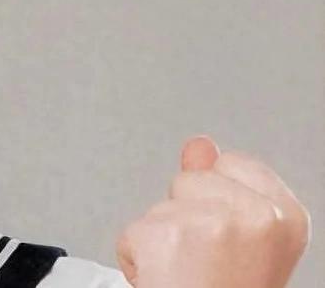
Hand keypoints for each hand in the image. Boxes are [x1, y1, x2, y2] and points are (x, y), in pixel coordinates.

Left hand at [115, 135, 311, 286]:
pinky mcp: (165, 235)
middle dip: (187, 213)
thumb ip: (220, 183)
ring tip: (186, 272)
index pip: (232, 163)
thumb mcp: (241, 237)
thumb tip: (200, 144)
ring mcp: (209, 223)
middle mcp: (255, 215)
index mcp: (285, 215)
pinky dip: (137, 255)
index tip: (226, 239)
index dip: (217, 198)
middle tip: (205, 260)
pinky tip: (163, 278)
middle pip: (190, 177)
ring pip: (159, 204)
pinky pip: (133, 230)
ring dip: (161, 236)